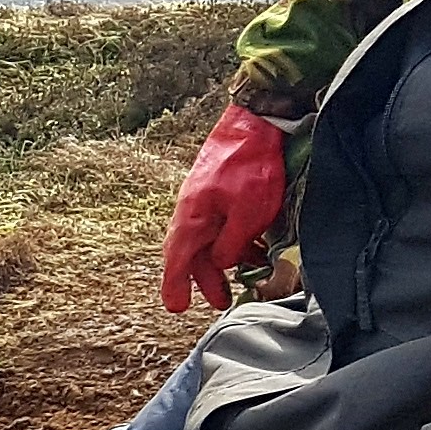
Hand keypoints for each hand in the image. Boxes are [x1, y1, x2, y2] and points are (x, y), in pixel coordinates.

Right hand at [160, 106, 292, 313]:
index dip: (175, 286)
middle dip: (206, 279)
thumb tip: (221, 263)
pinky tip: (254, 246)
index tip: (176, 308)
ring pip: (209, 239)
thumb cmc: (251, 166)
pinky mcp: (218, 191)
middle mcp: (191, 212)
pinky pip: (220, 224)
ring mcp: (204, 201)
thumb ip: (231, 244)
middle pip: (193, 254)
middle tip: (220, 302)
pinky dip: (233, 240)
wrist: (254, 122)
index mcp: (192, 220)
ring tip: (246, 275)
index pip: (177, 261)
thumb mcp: (248, 214)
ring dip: (224, 260)